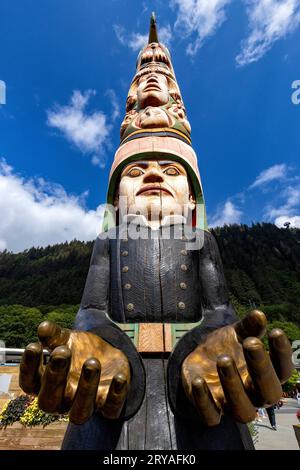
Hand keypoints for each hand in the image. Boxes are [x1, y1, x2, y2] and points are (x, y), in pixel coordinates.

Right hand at [19, 321, 129, 423]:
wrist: (109, 357)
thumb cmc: (80, 350)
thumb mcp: (67, 339)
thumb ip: (55, 335)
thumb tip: (43, 327)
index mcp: (45, 385)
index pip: (30, 383)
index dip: (28, 367)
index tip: (34, 346)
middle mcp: (62, 401)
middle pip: (50, 402)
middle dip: (55, 378)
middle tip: (62, 351)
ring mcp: (85, 406)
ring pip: (80, 412)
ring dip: (86, 389)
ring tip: (92, 362)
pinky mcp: (108, 407)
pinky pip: (111, 409)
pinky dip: (115, 395)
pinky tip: (119, 377)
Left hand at [181, 310, 292, 425]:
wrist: (198, 361)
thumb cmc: (225, 348)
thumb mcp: (235, 334)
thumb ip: (247, 327)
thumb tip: (259, 315)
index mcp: (266, 375)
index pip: (283, 370)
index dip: (282, 353)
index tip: (275, 331)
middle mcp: (254, 395)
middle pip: (269, 393)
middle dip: (261, 369)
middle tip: (251, 343)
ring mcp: (232, 405)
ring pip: (243, 411)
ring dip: (234, 386)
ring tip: (223, 359)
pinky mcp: (211, 411)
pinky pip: (211, 416)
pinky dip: (204, 400)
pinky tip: (198, 380)